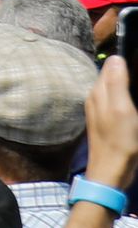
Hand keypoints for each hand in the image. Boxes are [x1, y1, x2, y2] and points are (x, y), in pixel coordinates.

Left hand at [84, 56, 137, 190]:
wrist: (110, 170)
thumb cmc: (119, 140)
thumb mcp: (122, 108)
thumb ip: (116, 83)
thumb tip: (114, 58)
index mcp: (98, 91)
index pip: (110, 67)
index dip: (124, 63)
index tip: (137, 61)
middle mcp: (95, 98)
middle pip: (111, 78)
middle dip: (125, 74)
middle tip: (137, 75)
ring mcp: (98, 110)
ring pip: (113, 91)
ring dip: (125, 88)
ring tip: (134, 90)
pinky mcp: (105, 122)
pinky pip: (115, 104)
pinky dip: (124, 102)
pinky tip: (131, 108)